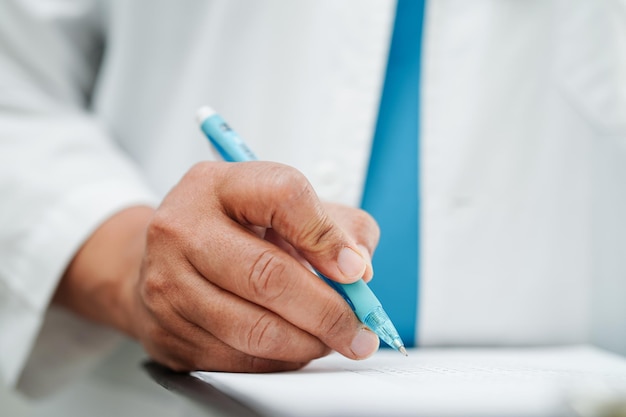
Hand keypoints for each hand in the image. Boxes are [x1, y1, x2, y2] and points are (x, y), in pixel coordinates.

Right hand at [56, 161, 380, 372]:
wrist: (167, 259)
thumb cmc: (234, 229)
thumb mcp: (284, 206)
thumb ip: (336, 225)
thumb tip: (359, 270)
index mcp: (218, 184)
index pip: (283, 196)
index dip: (326, 237)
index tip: (356, 270)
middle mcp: (183, 228)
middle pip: (267, 275)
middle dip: (327, 312)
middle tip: (358, 329)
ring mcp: (168, 283)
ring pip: (254, 329)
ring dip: (308, 343)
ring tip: (332, 339)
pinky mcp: (168, 331)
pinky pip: (237, 359)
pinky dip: (280, 360)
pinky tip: (294, 346)